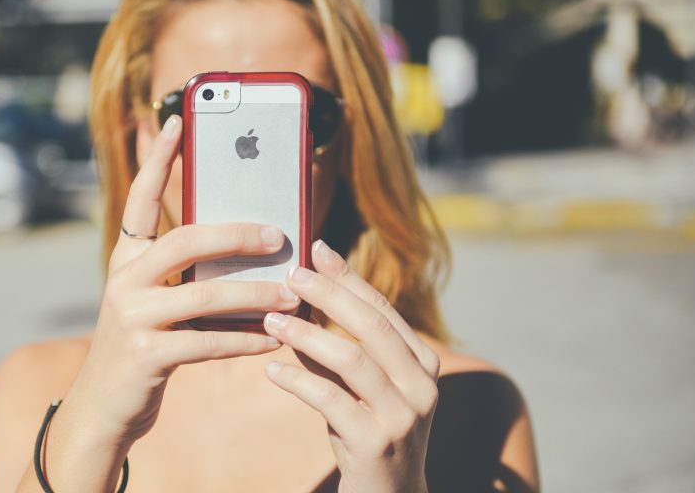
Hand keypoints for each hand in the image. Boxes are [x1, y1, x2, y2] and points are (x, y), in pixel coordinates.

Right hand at [61, 114, 299, 449]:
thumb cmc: (144, 344)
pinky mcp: (145, 354)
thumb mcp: (155, 300)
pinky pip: (208, 342)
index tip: (176, 120)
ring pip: (204, 293)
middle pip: (185, 240)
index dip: (158, 159)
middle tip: (278, 235)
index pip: (141, 199)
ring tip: (291, 294)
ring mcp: (131, 316)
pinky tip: (272, 337)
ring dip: (255, 295)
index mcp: (126, 258)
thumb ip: (187, 274)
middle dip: (237, 234)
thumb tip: (252, 249)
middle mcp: (123, 279)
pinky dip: (245, 340)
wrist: (105, 406)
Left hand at [261, 240, 440, 492]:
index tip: (316, 249)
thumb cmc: (367, 434)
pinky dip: (298, 381)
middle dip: (330, 295)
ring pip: (353, 360)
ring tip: (272, 320)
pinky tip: (271, 371)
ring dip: (308, 335)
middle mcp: (422, 386)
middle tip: (291, 275)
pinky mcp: (376, 444)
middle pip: (372, 326)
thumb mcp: (357, 387)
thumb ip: (335, 348)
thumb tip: (298, 301)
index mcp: (423, 364)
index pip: (383, 309)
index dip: (348, 277)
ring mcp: (404, 416)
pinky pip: (332, 401)